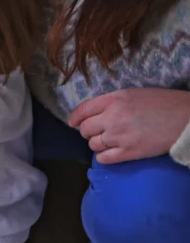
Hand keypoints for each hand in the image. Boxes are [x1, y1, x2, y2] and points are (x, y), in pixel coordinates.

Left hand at [69, 88, 189, 163]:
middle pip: (85, 129)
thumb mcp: (132, 94)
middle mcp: (113, 117)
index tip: (73, 123)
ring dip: (97, 144)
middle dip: (88, 131)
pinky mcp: (130, 153)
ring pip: (93, 144)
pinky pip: (104, 158)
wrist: (184, 119)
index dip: (75, 118)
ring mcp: (120, 136)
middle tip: (97, 132)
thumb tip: (93, 113)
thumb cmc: (161, 103)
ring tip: (108, 141)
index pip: (83, 110)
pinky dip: (103, 157)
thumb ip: (111, 103)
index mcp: (113, 100)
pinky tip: (110, 153)